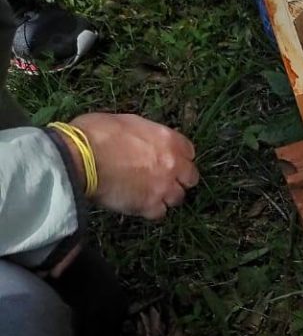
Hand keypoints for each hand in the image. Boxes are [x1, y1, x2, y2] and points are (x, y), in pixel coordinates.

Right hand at [69, 113, 198, 220]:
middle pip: (190, 177)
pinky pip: (160, 213)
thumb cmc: (95, 133)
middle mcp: (172, 164)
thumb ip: (144, 135)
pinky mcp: (149, 207)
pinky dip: (151, 210)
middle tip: (163, 179)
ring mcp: (163, 187)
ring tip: (150, 193)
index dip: (179, 157)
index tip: (170, 160)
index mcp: (167, 139)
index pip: (189, 151)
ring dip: (166, 196)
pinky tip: (139, 204)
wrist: (79, 158)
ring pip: (178, 197)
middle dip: (179, 179)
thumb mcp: (126, 122)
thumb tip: (143, 142)